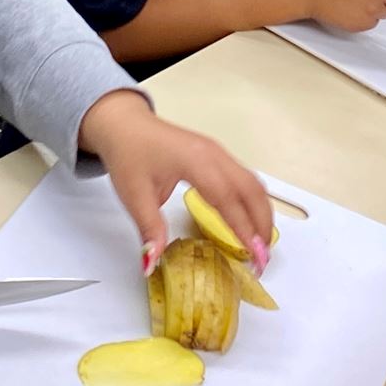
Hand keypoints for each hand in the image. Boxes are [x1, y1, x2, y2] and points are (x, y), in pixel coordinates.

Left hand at [80, 88, 273, 271]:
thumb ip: (149, 229)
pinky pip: (245, 179)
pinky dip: (253, 203)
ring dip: (261, 214)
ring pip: (253, 184)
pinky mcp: (217, 156)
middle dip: (262, 225)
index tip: (253, 255)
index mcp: (196, 161)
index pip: (228, 199)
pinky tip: (249, 221)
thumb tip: (152, 262)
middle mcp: (214, 155)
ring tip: (260, 244)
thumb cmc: (129, 153)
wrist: (124, 123)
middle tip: (262, 257)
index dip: (243, 228)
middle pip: (251, 191)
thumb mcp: (133, 195)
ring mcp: (218, 153)